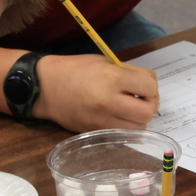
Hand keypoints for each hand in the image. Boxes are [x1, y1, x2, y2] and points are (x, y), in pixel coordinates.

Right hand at [32, 54, 158, 131]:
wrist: (45, 87)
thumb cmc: (76, 69)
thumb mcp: (105, 62)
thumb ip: (130, 72)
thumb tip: (150, 85)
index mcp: (112, 78)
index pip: (150, 87)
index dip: (151, 86)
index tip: (143, 85)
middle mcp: (109, 102)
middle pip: (148, 112)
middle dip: (150, 104)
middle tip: (141, 99)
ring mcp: (102, 120)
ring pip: (139, 127)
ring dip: (140, 118)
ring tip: (130, 108)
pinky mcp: (96, 132)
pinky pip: (123, 134)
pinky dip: (127, 126)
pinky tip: (119, 116)